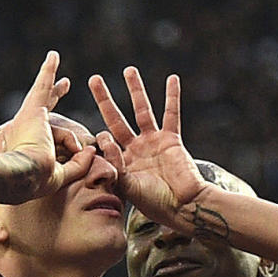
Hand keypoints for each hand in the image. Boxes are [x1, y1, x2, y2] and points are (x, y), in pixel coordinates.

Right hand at [0, 51, 95, 200]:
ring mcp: (29, 117)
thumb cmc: (39, 180)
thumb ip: (78, 164)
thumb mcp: (62, 175)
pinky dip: (47, 70)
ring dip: (51, 78)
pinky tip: (54, 55)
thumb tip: (91, 150)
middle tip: (66, 84)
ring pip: (45, 96)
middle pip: (45, 106)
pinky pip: (43, 85)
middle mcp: (28, 129)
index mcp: (33, 146)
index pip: (51, 134)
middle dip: (55, 94)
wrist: (26, 173)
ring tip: (56, 61)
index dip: (62, 132)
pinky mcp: (32, 109)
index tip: (68, 128)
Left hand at [88, 67, 205, 224]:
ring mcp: (154, 142)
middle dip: (105, 99)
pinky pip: (172, 114)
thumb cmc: (155, 202)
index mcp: (122, 163)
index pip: (106, 142)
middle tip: (94, 79)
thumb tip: (102, 137)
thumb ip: (114, 164)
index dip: (100, 138)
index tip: (98, 135)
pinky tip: (172, 78)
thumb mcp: (127, 186)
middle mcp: (136, 149)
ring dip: (136, 89)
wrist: (183, 206)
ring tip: (128, 70)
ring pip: (142, 110)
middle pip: (117, 118)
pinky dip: (172, 97)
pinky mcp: (172, 139)